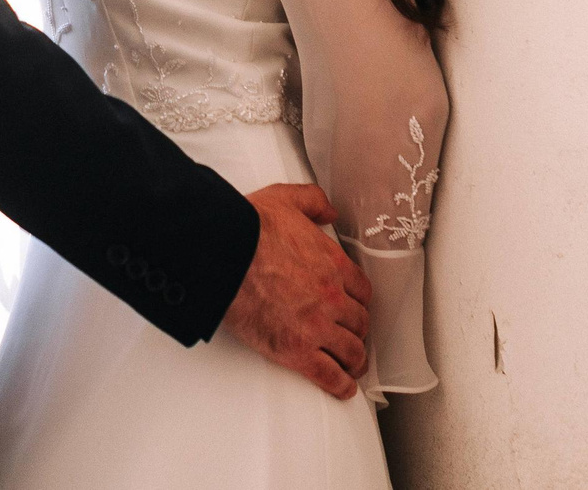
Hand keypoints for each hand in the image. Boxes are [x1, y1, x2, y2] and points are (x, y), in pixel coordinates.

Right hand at [221, 183, 372, 398]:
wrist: (226, 253)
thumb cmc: (250, 228)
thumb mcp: (287, 200)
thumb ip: (314, 202)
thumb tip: (329, 210)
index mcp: (333, 264)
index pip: (361, 291)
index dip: (358, 301)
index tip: (354, 307)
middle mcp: (332, 298)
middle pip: (359, 323)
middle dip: (357, 331)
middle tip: (352, 337)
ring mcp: (317, 327)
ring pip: (351, 352)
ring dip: (354, 361)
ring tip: (352, 368)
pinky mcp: (296, 351)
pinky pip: (329, 376)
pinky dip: (340, 386)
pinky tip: (343, 389)